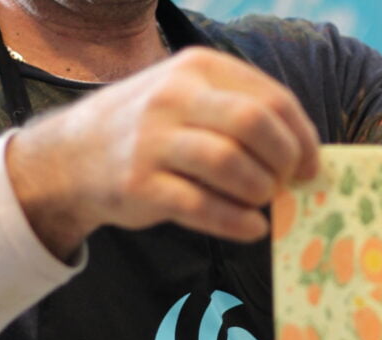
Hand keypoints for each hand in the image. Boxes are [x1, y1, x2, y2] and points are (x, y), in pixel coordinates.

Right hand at [5, 48, 319, 260]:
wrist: (72, 154)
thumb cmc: (153, 128)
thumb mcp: (192, 98)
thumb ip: (244, 114)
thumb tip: (304, 156)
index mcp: (199, 69)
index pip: (272, 98)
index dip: (301, 136)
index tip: (309, 165)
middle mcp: (174, 97)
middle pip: (255, 124)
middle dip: (284, 160)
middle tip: (287, 183)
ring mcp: (152, 140)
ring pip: (230, 163)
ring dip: (261, 190)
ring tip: (263, 202)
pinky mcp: (139, 185)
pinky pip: (202, 206)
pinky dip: (238, 222)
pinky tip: (252, 228)